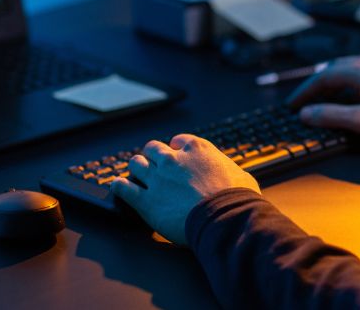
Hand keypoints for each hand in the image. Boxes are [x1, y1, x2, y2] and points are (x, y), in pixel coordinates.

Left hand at [111, 134, 260, 244]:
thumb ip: (230, 172)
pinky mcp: (145, 200)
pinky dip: (119, 186)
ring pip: (136, 163)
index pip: (179, 140)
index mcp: (197, 149)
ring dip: (137, 168)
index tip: (177, 154)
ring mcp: (157, 178)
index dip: (177, 148)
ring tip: (137, 175)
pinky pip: (123, 188)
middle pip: (154, 148)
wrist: (224, 218)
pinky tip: (118, 187)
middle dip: (154, 155)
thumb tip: (236, 177)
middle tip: (155, 165)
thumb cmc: (237, 198)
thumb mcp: (241, 176)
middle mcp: (174, 159)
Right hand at [287, 55, 359, 145]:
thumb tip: (306, 113)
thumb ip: (332, 116)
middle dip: (318, 85)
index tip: (293, 105)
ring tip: (325, 98)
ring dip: (335, 82)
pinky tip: (354, 94)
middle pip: (335, 68)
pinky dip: (351, 82)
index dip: (305, 92)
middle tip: (305, 101)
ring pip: (351, 68)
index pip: (323, 77)